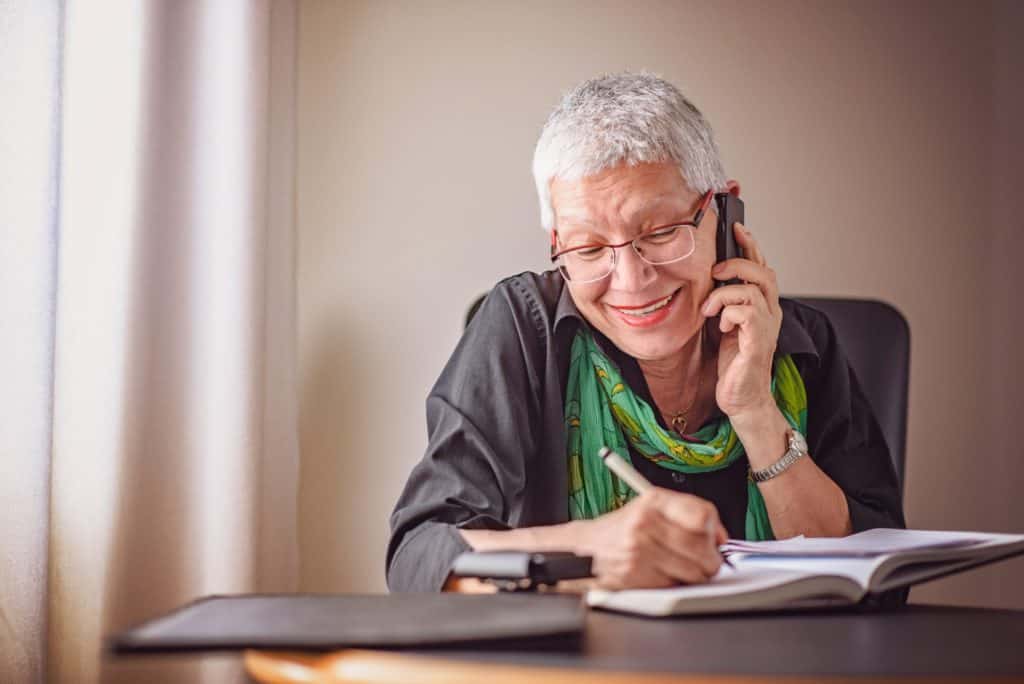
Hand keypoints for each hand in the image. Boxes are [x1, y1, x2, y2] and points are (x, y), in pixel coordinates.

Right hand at [575, 488, 726, 589]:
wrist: (587, 547)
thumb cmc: (624, 529)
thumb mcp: (653, 510)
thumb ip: (688, 516)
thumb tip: (721, 538)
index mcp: (654, 500)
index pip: (702, 515)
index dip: (714, 531)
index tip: (714, 538)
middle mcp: (645, 522)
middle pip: (703, 548)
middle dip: (709, 559)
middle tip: (703, 560)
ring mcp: (639, 550)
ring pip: (694, 572)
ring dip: (693, 575)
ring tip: (678, 566)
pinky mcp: (635, 575)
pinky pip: (675, 586)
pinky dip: (674, 585)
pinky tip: (661, 573)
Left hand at [701, 223, 782, 422]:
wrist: (742, 399)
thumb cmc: (733, 364)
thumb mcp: (723, 324)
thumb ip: (722, 302)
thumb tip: (707, 279)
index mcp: (762, 306)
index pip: (761, 267)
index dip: (751, 245)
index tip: (735, 228)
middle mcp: (770, 313)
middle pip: (763, 271)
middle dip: (737, 264)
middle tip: (715, 271)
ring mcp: (767, 327)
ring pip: (752, 289)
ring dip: (723, 295)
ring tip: (709, 310)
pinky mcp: (759, 341)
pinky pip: (746, 312)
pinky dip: (727, 313)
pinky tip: (720, 327)